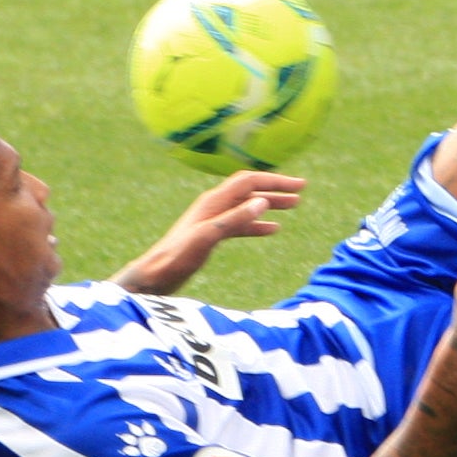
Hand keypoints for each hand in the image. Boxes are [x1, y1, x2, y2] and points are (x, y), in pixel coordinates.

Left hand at [116, 170, 302, 293]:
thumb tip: (262, 201)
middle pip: (250, 190)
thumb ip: (234, 219)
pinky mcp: (212, 235)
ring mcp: (213, 219)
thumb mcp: (208, 236)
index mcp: (213, 201)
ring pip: (248, 205)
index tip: (299, 185)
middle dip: (276, 188)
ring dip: (270, 204)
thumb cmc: (178, 257)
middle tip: (301, 191)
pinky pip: (241, 223)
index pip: (250, 182)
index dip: (275, 181)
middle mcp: (214, 205)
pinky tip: (273, 229)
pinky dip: (259, 223)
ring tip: (293, 206)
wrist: (155, 275)